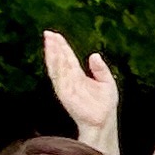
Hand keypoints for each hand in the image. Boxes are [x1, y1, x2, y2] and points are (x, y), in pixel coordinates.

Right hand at [41, 29, 119, 144]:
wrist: (104, 121)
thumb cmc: (105, 104)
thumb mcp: (107, 82)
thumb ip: (100, 69)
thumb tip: (94, 55)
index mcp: (79, 75)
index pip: (68, 57)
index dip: (62, 46)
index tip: (54, 34)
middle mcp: (70, 79)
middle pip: (60, 60)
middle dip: (54, 47)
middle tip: (48, 34)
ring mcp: (67, 86)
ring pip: (57, 67)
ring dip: (52, 55)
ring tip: (49, 42)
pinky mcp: (66, 94)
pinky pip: (59, 79)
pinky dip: (56, 68)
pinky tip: (54, 58)